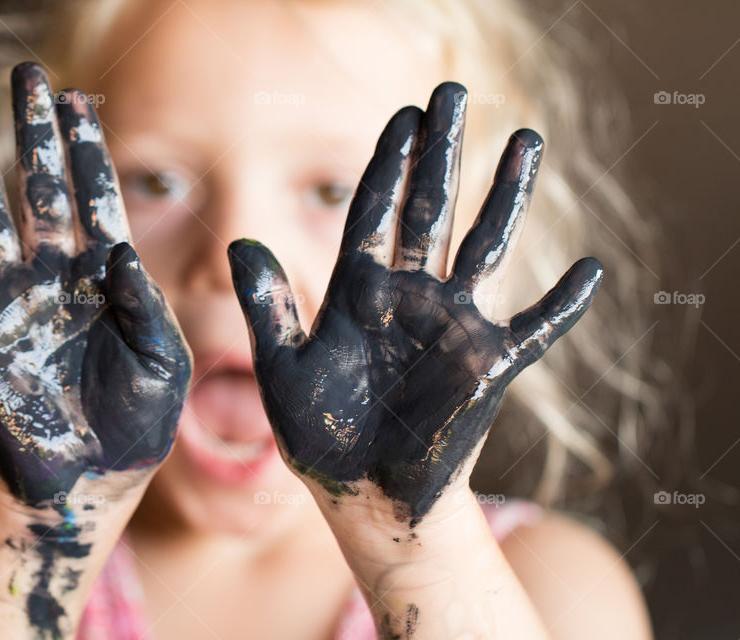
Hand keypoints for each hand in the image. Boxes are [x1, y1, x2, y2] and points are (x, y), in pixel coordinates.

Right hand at [0, 62, 191, 506]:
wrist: (95, 477)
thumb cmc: (140, 418)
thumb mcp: (163, 362)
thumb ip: (145, 308)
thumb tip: (122, 252)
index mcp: (105, 278)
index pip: (95, 198)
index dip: (86, 149)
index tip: (79, 100)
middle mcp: (55, 279)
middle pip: (41, 192)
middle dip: (35, 137)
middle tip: (28, 78)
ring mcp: (12, 307)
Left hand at [228, 83, 601, 526]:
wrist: (364, 493)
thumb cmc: (319, 435)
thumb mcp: (282, 368)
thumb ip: (268, 306)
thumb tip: (239, 242)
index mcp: (358, 292)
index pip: (375, 212)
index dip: (388, 164)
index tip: (403, 116)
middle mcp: (408, 297)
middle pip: (429, 210)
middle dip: (440, 153)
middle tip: (452, 92)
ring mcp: (452, 327)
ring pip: (484, 246)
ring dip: (505, 196)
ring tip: (526, 139)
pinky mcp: (487, 367)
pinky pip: (536, 329)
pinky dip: (563, 305)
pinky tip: (592, 269)